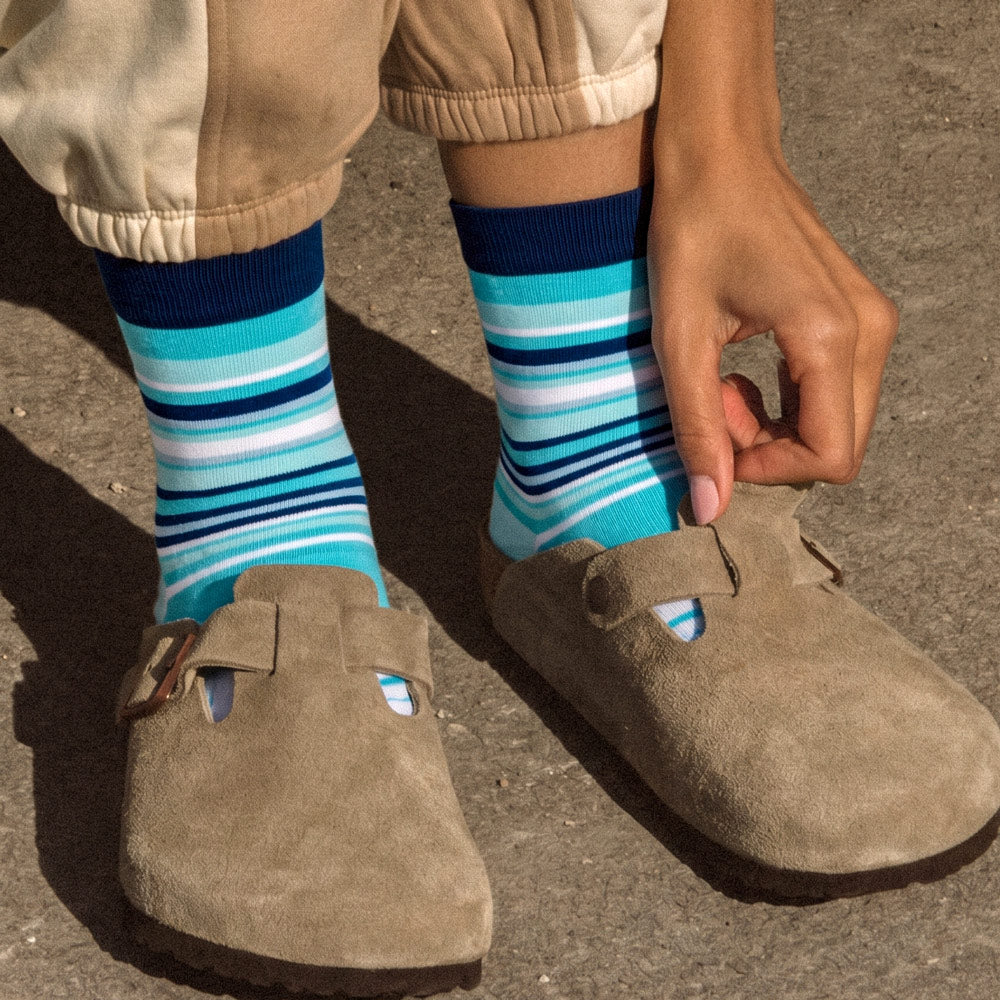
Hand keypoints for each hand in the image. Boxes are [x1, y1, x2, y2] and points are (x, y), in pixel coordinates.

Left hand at [646, 146, 898, 523]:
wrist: (720, 153)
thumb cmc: (693, 228)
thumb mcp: (680, 336)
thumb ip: (696, 426)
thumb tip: (710, 507)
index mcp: (830, 336)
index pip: (829, 456)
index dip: (766, 471)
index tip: (713, 437)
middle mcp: (867, 332)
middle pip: (839, 446)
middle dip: (769, 450)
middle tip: (712, 404)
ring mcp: (869, 322)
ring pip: (834, 423)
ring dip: (772, 427)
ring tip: (718, 383)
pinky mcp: (854, 317)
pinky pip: (831, 394)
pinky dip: (783, 403)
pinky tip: (738, 372)